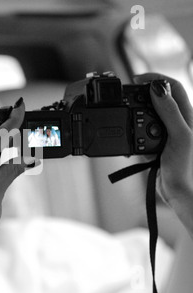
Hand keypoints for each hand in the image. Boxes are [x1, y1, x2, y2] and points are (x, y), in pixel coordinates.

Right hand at [135, 74, 192, 234]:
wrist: (180, 192)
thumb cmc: (186, 167)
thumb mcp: (180, 136)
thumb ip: (170, 112)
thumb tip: (158, 89)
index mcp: (188, 116)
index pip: (173, 88)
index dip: (156, 79)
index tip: (137, 79)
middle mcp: (178, 122)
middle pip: (161, 98)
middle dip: (144, 92)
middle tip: (128, 92)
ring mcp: (167, 134)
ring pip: (149, 115)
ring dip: (137, 111)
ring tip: (126, 111)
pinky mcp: (157, 147)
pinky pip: (142, 134)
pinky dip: (133, 132)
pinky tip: (128, 138)